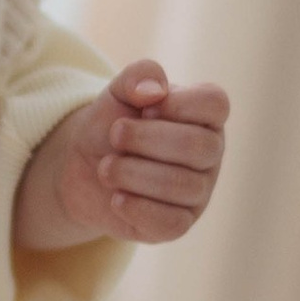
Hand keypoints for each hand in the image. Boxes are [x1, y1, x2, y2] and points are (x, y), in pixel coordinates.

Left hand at [15, 60, 229, 253]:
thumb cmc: (113, 123)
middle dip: (145, 139)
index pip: (215, 104)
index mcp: (205, 116)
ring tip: (107, 167)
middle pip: (198, 146)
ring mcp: (199, 192)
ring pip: (182, 186)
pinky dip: (137, 207)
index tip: (144, 108)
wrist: (84, 167)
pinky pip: (171, 223)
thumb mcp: (118, 91)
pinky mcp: (179, 224)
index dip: (177, 104)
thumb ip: (138, 75)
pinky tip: (116, 197)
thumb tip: (153, 92)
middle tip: (115, 135)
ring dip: (132, 173)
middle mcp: (211, 153)